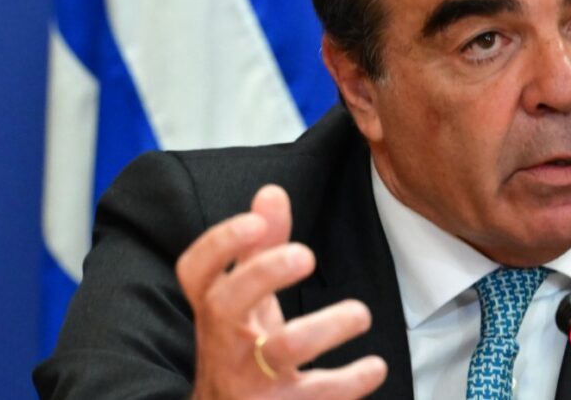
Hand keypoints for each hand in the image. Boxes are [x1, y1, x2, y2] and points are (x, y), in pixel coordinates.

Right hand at [176, 184, 386, 398]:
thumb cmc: (241, 348)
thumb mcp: (247, 301)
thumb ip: (260, 248)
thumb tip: (272, 192)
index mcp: (214, 308)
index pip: (196, 271)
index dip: (219, 244)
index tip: (255, 221)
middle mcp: (223, 343)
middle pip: (225, 305)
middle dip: (264, 273)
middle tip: (307, 253)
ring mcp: (248, 381)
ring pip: (280, 350)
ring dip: (324, 327)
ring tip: (361, 313)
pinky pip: (313, 396)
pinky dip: (348, 382)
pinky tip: (374, 367)